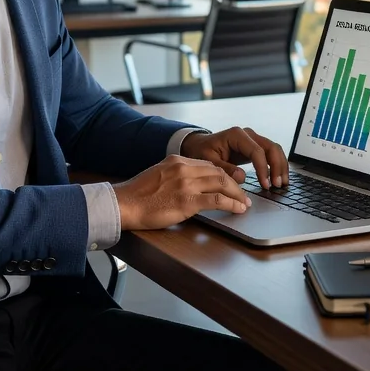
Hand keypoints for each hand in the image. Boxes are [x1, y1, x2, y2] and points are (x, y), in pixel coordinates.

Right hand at [113, 155, 251, 230]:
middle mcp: (183, 169)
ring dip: (238, 194)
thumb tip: (191, 185)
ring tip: (245, 203)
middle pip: (219, 172)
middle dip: (235, 184)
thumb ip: (175, 176)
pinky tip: (238, 209)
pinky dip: (232, 204)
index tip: (231, 183)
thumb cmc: (138, 195)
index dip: (223, 175)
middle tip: (243, 194)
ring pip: (222, 184)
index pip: (208, 165)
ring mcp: (186, 184)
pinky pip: (217, 201)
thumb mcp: (158, 175)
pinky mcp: (187, 201)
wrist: (124, 204)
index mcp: (177, 160)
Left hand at [180, 127, 288, 189]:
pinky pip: (271, 155)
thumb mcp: (208, 161)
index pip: (257, 151)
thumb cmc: (202, 151)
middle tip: (278, 185)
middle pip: (271, 148)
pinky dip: (277, 166)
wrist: (200, 146)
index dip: (263, 168)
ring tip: (282, 184)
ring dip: (281, 166)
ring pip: (274, 150)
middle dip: (277, 167)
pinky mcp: (255, 148)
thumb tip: (242, 177)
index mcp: (236, 135)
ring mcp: (253, 140)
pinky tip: (279, 179)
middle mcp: (248, 135)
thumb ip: (224, 169)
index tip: (265, 184)